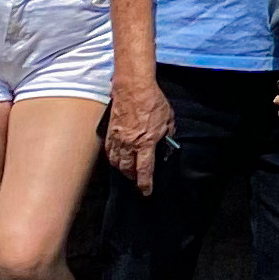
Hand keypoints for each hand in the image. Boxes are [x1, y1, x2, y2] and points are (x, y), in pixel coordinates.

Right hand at [104, 71, 174, 191]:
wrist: (133, 87)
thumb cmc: (152, 101)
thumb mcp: (168, 118)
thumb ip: (168, 132)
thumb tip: (167, 139)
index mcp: (146, 142)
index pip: (145, 170)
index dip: (145, 183)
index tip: (146, 192)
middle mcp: (130, 144)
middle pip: (127, 169)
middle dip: (132, 177)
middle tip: (137, 179)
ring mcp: (118, 138)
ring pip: (116, 162)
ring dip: (122, 169)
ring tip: (127, 170)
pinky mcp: (110, 132)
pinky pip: (109, 151)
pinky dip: (113, 157)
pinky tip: (117, 158)